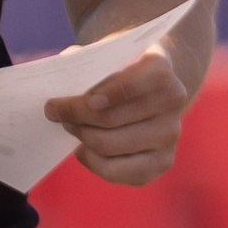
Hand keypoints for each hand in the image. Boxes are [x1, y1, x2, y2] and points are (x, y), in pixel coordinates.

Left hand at [46, 43, 188, 186]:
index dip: (106, 93)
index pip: (131, 84)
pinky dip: (91, 160)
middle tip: (54, 111)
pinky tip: (83, 147)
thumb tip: (60, 77)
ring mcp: (170, 134)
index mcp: (160, 69)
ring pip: (109, 146)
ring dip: (81, 136)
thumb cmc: (119, 70)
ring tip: (70, 126)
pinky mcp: (162, 162)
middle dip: (76, 116)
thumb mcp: (105, 56)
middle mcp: (173, 102)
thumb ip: (83, 62)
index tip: (83, 99)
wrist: (150, 88)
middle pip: (111, 118)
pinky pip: (115, 170)